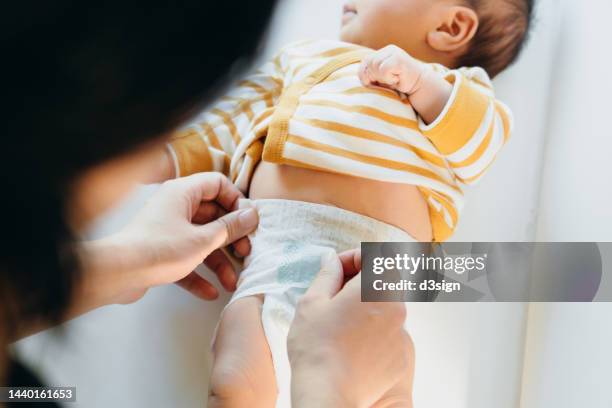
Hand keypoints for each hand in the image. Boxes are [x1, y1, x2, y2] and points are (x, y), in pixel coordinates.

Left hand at [77, 173, 258, 309]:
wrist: (119, 273)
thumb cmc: (159, 249)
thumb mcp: (203, 239)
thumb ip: (230, 227)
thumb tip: (251, 215)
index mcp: (183, 193)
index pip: (218, 184)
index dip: (236, 201)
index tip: (247, 221)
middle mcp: (175, 206)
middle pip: (213, 216)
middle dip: (231, 238)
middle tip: (245, 253)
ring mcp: (168, 229)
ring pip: (201, 240)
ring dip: (218, 262)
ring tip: (231, 282)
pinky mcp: (161, 250)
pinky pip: (187, 258)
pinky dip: (199, 273)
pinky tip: (210, 292)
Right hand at [288, 249, 414, 407]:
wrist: (328, 394)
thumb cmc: (316, 346)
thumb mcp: (312, 302)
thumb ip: (327, 274)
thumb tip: (333, 261)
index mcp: (376, 287)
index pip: (376, 255)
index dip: (353, 257)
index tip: (335, 269)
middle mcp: (396, 307)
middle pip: (383, 281)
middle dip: (359, 281)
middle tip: (333, 294)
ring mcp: (401, 334)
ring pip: (385, 309)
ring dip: (365, 307)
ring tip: (338, 323)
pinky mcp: (400, 357)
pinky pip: (387, 334)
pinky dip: (372, 332)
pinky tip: (349, 344)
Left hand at [360, 45, 451, 123]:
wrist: (418, 86)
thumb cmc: (398, 83)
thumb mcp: (380, 77)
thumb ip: (369, 72)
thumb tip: (361, 75)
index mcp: (383, 52)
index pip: (365, 61)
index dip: (365, 74)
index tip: (373, 82)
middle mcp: (388, 49)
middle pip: (369, 64)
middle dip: (374, 77)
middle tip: (388, 81)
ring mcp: (395, 53)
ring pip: (375, 66)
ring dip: (383, 78)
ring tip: (393, 79)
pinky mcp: (399, 59)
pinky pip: (384, 70)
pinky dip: (388, 78)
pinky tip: (397, 79)